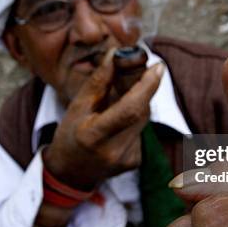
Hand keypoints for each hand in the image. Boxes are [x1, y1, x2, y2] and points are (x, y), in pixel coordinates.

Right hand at [45, 48, 163, 189]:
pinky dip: (132, 122)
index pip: (130, 109)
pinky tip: (116, 128)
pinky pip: (141, 132)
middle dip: (142, 90)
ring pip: (143, 121)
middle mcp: (113, 151)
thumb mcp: (77, 106)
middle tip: (139, 73)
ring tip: (115, 106)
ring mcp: (126, 160)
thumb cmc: (70, 134)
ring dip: (135, 106)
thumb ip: (99, 81)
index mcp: (94, 136)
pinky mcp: (135, 162)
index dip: (147, 87)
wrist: (69, 171)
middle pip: (140, 112)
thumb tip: (116, 54)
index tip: (158, 67)